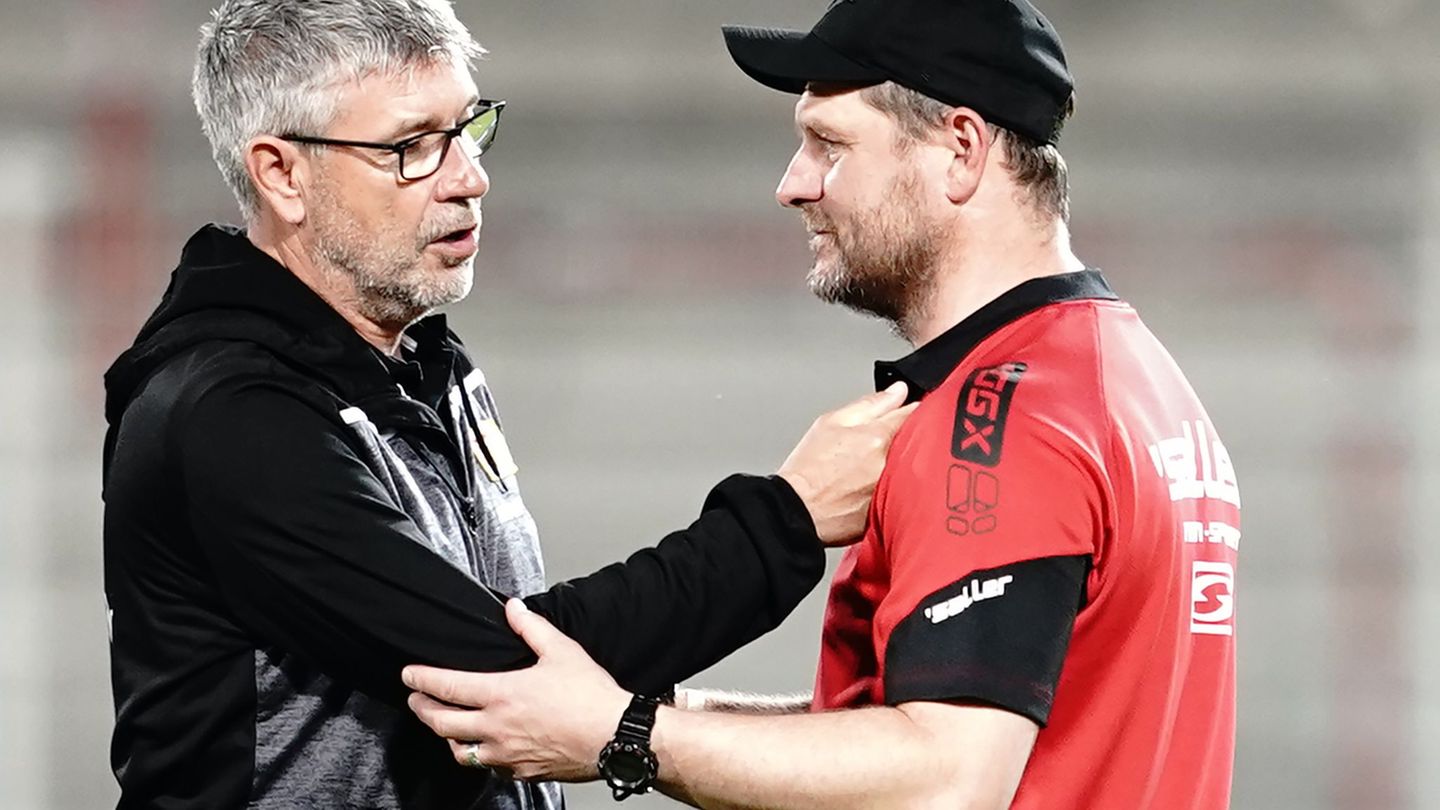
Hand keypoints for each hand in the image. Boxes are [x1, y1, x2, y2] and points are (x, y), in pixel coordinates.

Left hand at [404, 599, 629, 781]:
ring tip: (444, 726)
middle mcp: (497, 728)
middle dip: (422, 708)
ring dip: (446, 736)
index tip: (408, 675)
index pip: (447, 686)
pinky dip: (478, 755)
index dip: (421, 679)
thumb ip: (531, 627)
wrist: (614, 737)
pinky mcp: (521, 772)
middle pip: (442, 722)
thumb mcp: (562, 650)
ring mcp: (507, 754)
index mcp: (503, 695)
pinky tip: (483, 747)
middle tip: (415, 699)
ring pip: (460, 751)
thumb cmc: (590, 697)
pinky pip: (487, 767)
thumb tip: (513, 609)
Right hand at [778, 382, 916, 545]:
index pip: (911, 412)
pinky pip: (902, 490)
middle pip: (915, 441)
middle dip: (907, 435)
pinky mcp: (890, 511)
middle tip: (882, 440)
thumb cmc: (808, 468)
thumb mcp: (830, 422)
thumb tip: (897, 391)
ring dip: (902, 460)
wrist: (796, 510)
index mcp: (877, 437)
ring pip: (910, 465)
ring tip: (871, 465)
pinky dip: (895, 485)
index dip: (911, 407)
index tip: (907, 408)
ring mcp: (891, 488)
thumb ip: (869, 404)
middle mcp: (889, 463)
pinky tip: (874, 486)